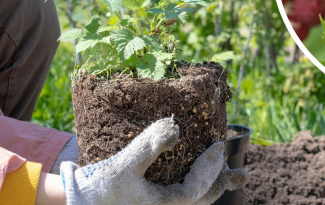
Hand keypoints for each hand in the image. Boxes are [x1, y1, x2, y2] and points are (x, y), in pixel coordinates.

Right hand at [60, 118, 248, 204]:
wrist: (82, 203)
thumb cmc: (102, 189)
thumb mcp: (124, 166)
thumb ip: (148, 147)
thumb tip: (174, 127)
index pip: (198, 189)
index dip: (211, 168)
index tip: (219, 146)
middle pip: (203, 198)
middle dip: (222, 182)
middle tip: (242, 174)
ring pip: (196, 198)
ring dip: (214, 185)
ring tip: (233, 177)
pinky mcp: (157, 200)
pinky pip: (185, 195)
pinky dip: (198, 185)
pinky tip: (201, 173)